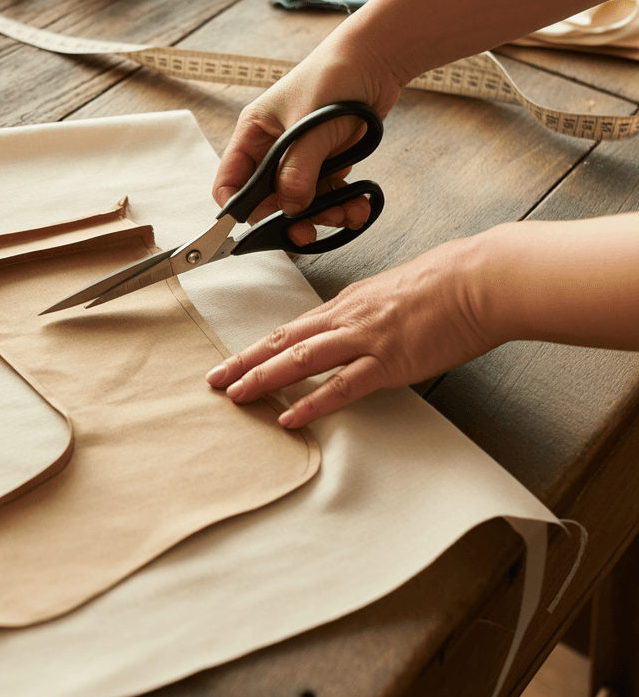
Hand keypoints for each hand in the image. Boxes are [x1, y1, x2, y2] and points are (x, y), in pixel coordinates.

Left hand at [205, 237, 496, 425]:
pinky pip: (342, 385)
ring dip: (264, 378)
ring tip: (236, 396)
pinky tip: (290, 417)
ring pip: (301, 359)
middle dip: (244, 362)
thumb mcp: (393, 293)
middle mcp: (347, 318)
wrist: (481, 279)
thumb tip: (350, 328)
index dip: (258, 346)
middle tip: (214, 381)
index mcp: (347, 304)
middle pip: (283, 341)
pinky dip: (312, 401)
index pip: (291, 328)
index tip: (233, 362)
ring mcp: (366, 338)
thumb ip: (366, 312)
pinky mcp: (389, 359)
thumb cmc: (446, 284)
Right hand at [214, 27, 403, 245]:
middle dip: (288, 217)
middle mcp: (272, 148)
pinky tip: (357, 207)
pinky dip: (341, 203)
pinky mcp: (325, 160)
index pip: (230, 183)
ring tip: (344, 214)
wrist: (378, 57)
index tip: (259, 228)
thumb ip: (297, 171)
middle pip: (267, 199)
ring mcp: (299, 156)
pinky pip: (326, 193)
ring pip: (299, 201)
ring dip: (321, 214)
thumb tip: (289, 208)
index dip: (238, 209)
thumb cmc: (335, 76)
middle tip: (306, 232)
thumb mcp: (311, 127)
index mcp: (253, 134)